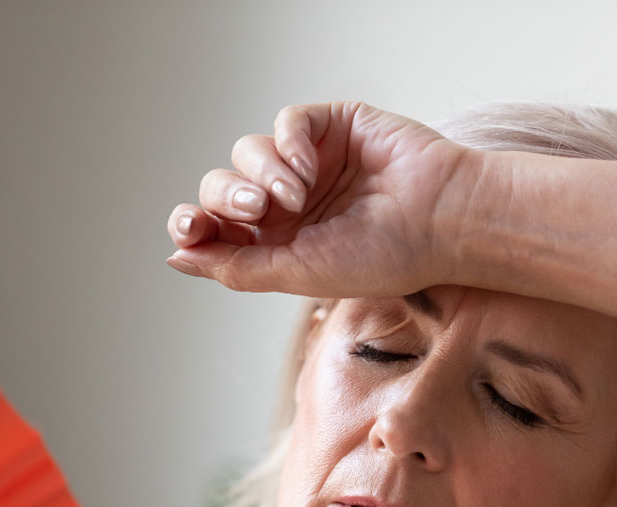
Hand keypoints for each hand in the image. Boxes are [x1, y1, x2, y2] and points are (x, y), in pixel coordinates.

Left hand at [166, 101, 475, 297]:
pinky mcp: (331, 126)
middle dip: (227, 198)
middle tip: (257, 211)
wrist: (440, 221)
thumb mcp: (299, 273)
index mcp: (279, 242)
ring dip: (262, 173)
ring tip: (296, 195)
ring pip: (247, 152)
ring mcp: (309, 162)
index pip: (217, 226)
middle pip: (223, 187)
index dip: (194, 223)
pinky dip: (287, 144)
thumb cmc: (384, 256)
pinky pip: (285, 123)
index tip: (189, 228)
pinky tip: (309, 169)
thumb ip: (236, 267)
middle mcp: (289, 202)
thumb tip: (176, 257)